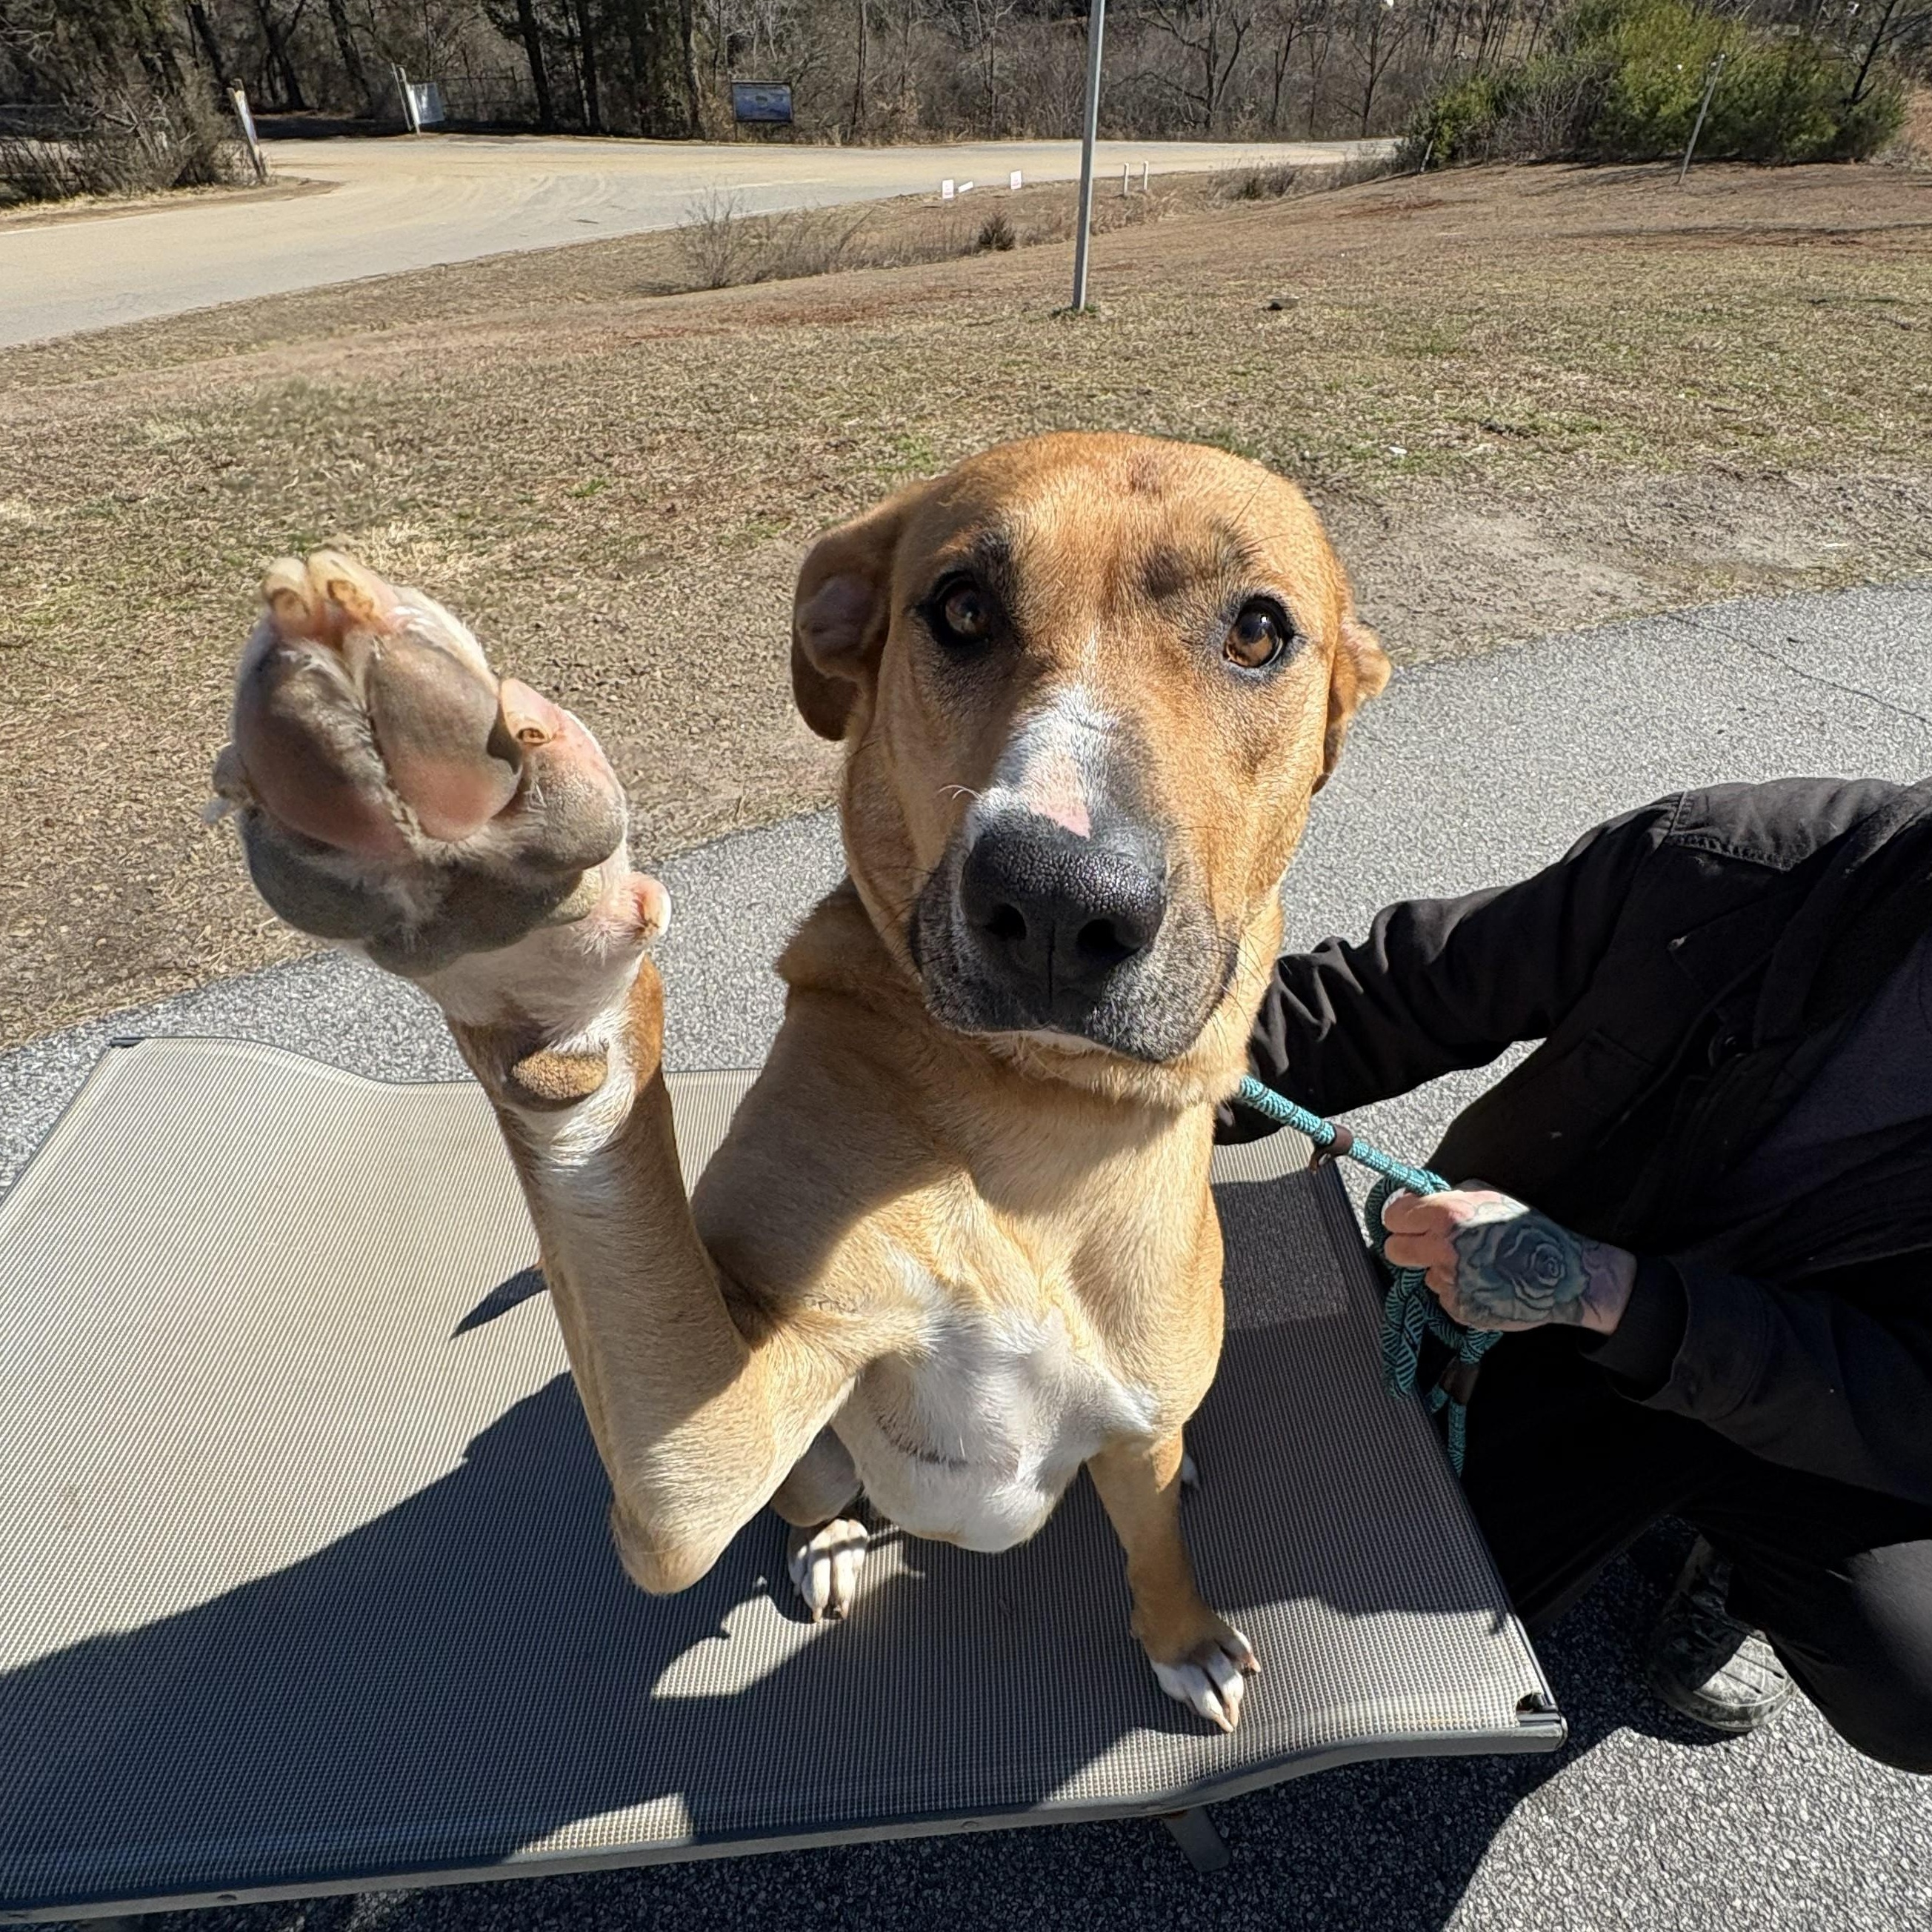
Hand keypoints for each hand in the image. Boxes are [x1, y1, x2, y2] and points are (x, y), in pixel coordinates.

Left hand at [1379, 1186, 1636, 1334]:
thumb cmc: (1527, 1230)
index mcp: (1446, 1216)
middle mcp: (1442, 1250)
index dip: (1401, 1219)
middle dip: (1406, 1245)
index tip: (1408, 1221)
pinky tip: (1483, 1282)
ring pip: (1424, 1274)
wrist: (1562, 1275)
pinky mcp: (1460, 1309)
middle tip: (1428, 1244)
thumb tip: (1414, 1201)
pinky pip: (1444, 1296)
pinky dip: (1458, 1290)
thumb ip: (1447, 1197)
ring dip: (1439, 1269)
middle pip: (1394, 1250)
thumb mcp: (1487, 1196)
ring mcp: (1450, 1283)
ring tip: (1475, 1264)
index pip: (1393, 1217)